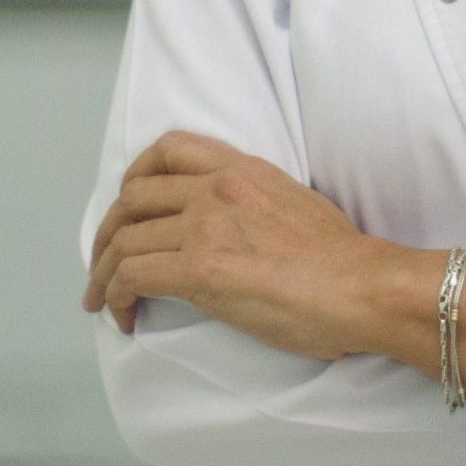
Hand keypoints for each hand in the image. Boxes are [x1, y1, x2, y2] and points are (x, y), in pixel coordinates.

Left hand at [83, 131, 383, 357]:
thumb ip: (253, 203)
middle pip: (132, 197)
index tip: (127, 208)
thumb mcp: (294, 204)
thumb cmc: (342, 262)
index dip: (134, 178)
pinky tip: (122, 316)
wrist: (364, 286)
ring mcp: (207, 226)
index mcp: (243, 170)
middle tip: (102, 264)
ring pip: (124, 240)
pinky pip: (133, 276)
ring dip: (103, 273)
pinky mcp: (202, 269)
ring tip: (101, 301)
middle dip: (106, 233)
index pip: (170, 149)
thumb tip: (232, 229)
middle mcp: (217, 189)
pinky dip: (115, 297)